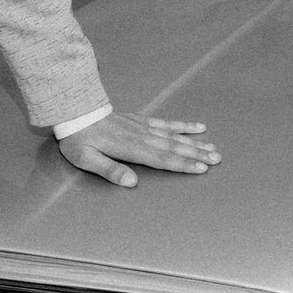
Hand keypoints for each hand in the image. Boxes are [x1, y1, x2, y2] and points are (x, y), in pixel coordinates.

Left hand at [57, 114, 220, 187]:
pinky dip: (182, 126)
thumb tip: (132, 182)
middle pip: (174, 147)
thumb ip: (109, 170)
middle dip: (197, 154)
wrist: (75, 110)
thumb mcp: (87, 159)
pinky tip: (197, 127)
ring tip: (213, 148)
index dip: (183, 164)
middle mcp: (141, 137)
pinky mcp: (141, 120)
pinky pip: (166, 123)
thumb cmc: (78, 139)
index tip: (202, 168)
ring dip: (194, 143)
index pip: (162, 159)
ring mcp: (143, 127)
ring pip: (174, 136)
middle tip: (217, 159)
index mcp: (130, 148)